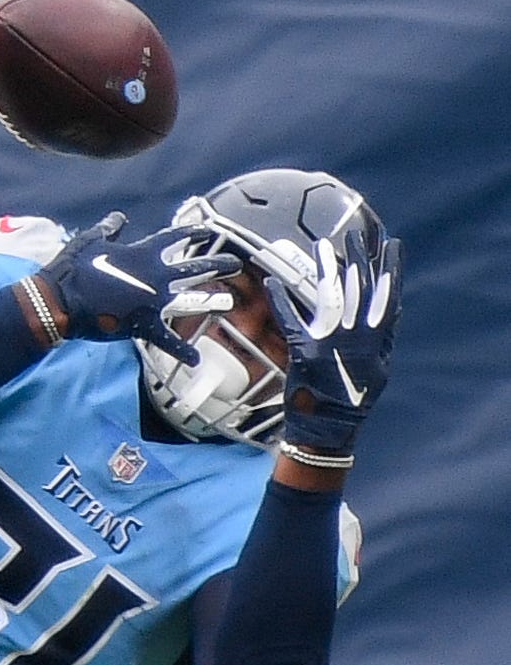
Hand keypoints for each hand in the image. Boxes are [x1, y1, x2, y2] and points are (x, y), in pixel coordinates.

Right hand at [38, 212, 240, 361]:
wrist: (60, 301)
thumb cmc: (72, 269)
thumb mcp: (90, 241)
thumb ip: (109, 230)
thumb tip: (119, 219)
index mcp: (144, 253)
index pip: (175, 238)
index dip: (193, 232)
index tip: (207, 230)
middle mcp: (155, 276)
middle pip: (193, 269)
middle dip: (216, 266)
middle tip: (234, 264)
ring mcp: (152, 302)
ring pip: (189, 301)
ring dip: (210, 301)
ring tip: (228, 302)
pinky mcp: (143, 325)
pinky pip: (167, 341)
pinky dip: (181, 351)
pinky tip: (195, 359)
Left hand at [269, 231, 401, 455]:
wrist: (328, 430)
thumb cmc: (351, 399)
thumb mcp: (378, 367)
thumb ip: (382, 337)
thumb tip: (391, 306)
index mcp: (375, 340)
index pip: (387, 295)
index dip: (389, 268)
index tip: (391, 243)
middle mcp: (356, 338)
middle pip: (359, 289)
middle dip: (357, 258)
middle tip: (355, 234)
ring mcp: (330, 343)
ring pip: (330, 296)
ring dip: (326, 269)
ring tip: (323, 246)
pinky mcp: (303, 352)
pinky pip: (289, 320)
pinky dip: (280, 300)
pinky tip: (272, 282)